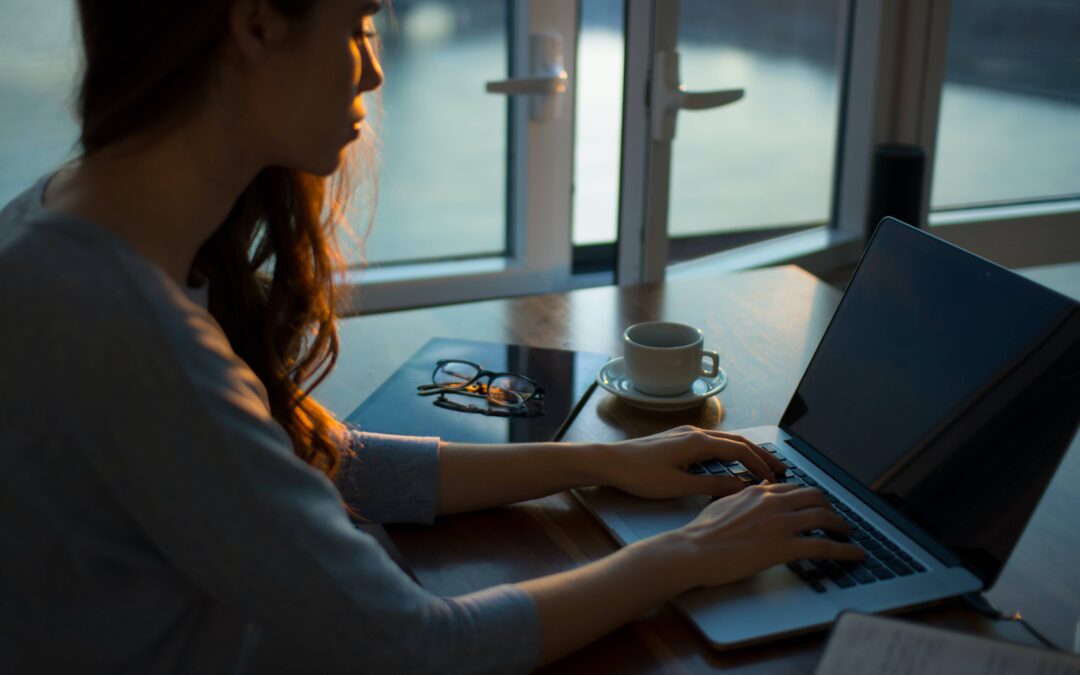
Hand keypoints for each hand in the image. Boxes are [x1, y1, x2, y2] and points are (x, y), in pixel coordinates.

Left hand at [598, 425, 787, 499]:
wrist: (610, 461)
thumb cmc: (640, 474)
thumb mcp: (678, 486)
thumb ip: (712, 486)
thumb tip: (741, 488)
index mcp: (698, 442)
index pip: (740, 450)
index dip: (760, 465)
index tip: (774, 480)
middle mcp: (695, 433)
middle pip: (737, 441)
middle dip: (761, 454)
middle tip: (781, 468)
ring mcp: (686, 434)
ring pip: (725, 440)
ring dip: (746, 452)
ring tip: (761, 466)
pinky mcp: (678, 439)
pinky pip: (712, 443)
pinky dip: (729, 452)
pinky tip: (731, 463)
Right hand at [668, 482, 864, 588]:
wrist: (694, 550)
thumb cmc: (702, 532)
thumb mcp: (723, 503)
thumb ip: (745, 496)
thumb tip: (759, 489)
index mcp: (759, 492)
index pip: (794, 489)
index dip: (810, 498)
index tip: (816, 505)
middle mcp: (774, 503)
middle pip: (815, 497)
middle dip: (830, 507)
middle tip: (835, 519)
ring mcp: (781, 524)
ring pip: (824, 517)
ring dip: (842, 526)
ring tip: (848, 534)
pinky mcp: (784, 547)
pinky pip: (824, 546)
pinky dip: (845, 550)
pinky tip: (855, 554)